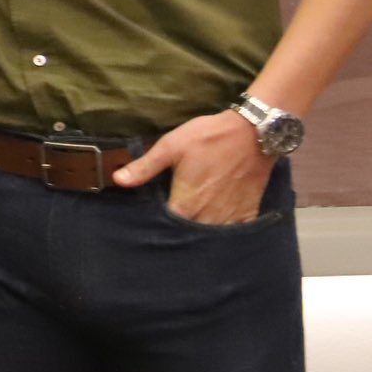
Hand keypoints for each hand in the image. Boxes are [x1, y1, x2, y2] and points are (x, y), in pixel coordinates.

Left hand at [112, 110, 275, 223]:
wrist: (253, 133)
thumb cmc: (208, 138)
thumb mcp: (171, 146)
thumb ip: (145, 167)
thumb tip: (117, 180)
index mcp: (186, 203)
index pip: (166, 229)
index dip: (156, 230)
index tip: (147, 227)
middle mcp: (208, 217)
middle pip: (189, 237)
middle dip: (178, 237)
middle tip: (167, 231)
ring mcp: (230, 217)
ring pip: (211, 238)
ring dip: (200, 238)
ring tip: (190, 232)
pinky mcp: (248, 213)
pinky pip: (235, 233)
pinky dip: (225, 234)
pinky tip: (216, 229)